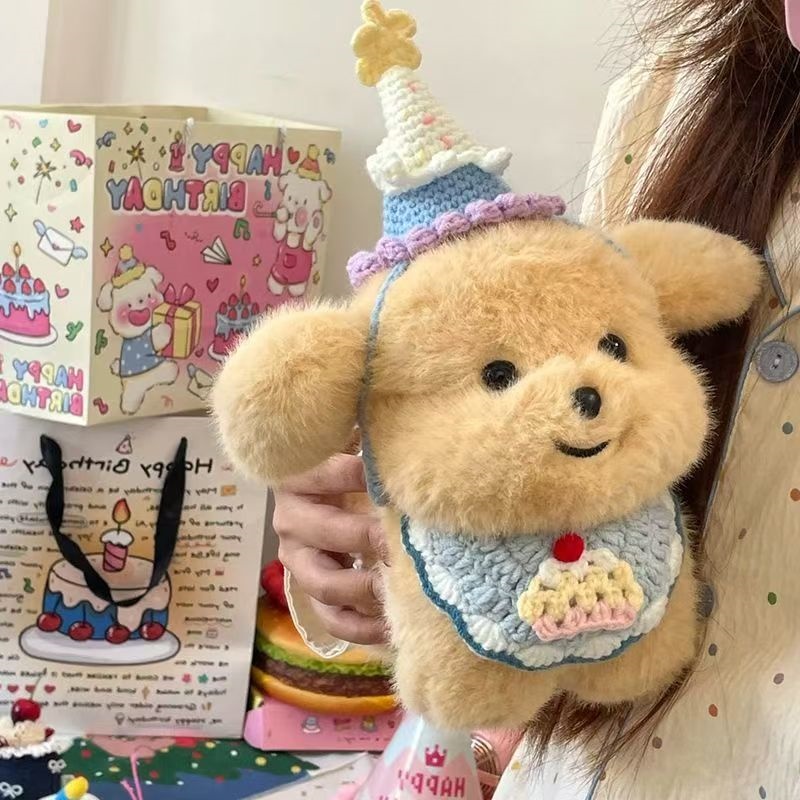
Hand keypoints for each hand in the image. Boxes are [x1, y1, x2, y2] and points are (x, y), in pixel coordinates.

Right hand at [273, 454, 387, 644]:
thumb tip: (404, 443)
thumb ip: (371, 443)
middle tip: (406, 543)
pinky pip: (332, 620)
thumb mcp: (354, 448)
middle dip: (370, 539)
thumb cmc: (349, 467)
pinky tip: (393, 624)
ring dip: (366, 589)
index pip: (333, 473)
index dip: (368, 477)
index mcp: (298, 479)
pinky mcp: (310, 593)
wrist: (327, 499)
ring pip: (325, 585)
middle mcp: (291, 521)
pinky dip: (362, 628)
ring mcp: (298, 561)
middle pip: (327, 533)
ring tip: (400, 587)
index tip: (400, 485)